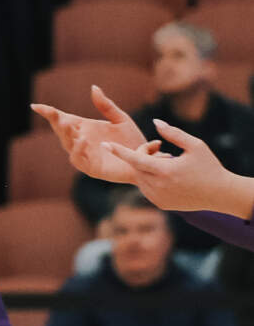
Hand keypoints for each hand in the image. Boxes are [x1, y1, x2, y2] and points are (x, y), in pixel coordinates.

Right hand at [32, 86, 150, 182]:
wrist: (147, 160)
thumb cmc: (133, 141)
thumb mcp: (120, 119)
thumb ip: (105, 105)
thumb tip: (93, 87)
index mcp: (83, 128)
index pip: (62, 119)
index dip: (49, 113)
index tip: (35, 106)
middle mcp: (80, 142)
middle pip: (62, 131)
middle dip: (57, 122)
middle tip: (55, 113)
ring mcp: (84, 155)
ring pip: (68, 145)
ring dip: (66, 135)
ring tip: (67, 124)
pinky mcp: (91, 168)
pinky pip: (80, 160)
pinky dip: (78, 150)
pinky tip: (82, 140)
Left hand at [104, 119, 253, 217]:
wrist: (220, 194)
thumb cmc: (209, 167)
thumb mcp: (196, 146)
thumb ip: (173, 133)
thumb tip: (155, 121)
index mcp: (164, 170)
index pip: (135, 159)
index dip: (119, 151)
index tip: (104, 144)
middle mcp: (157, 186)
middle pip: (137, 165)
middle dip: (143, 154)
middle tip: (159, 147)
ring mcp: (157, 197)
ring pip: (140, 177)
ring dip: (147, 167)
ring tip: (168, 162)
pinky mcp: (159, 204)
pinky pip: (147, 188)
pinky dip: (152, 179)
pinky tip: (170, 176)